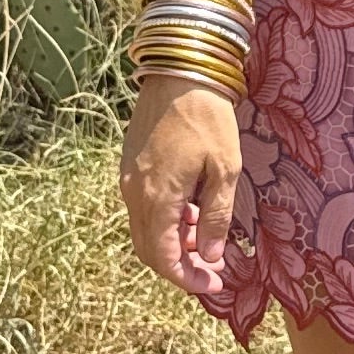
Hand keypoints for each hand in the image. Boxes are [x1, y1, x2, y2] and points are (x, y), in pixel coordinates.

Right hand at [120, 75, 243, 297]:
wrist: (179, 69)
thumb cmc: (208, 117)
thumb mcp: (225, 168)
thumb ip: (216, 217)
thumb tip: (209, 257)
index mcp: (158, 198)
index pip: (163, 258)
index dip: (188, 279)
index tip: (215, 284)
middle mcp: (135, 193)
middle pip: (149, 250)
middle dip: (180, 265)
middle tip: (212, 268)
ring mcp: (128, 178)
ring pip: (145, 229)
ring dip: (173, 242)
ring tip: (207, 236)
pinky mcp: (130, 165)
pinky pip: (143, 207)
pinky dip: (165, 220)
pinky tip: (192, 210)